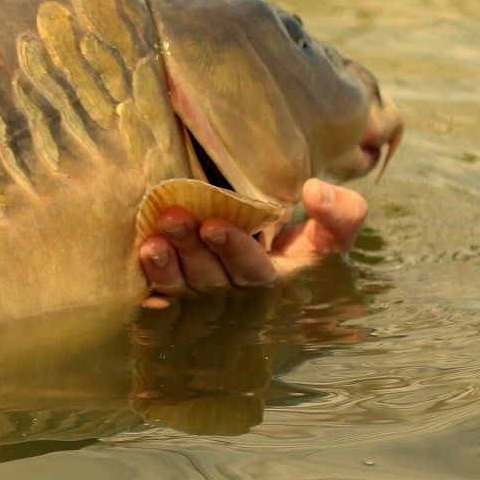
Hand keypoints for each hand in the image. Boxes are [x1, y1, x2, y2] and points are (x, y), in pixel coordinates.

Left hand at [138, 179, 368, 309]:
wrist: (272, 228)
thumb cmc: (304, 227)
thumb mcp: (333, 224)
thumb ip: (340, 213)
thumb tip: (314, 192)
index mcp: (273, 276)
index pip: (252, 270)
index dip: (233, 250)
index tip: (214, 224)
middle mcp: (233, 286)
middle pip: (210, 275)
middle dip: (191, 248)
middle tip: (174, 219)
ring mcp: (202, 287)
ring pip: (181, 282)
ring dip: (164, 264)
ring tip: (153, 240)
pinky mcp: (177, 281)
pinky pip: (159, 286)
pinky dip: (149, 277)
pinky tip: (139, 259)